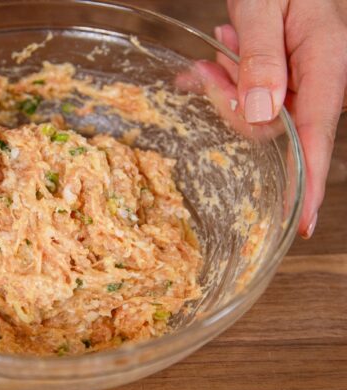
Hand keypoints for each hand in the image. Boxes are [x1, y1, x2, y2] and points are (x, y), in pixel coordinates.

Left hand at [213, 0, 346, 237]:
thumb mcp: (265, 6)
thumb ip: (261, 57)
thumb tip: (261, 115)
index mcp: (327, 63)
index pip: (317, 135)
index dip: (307, 182)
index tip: (300, 222)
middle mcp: (321, 79)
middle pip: (270, 125)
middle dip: (231, 101)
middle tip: (208, 65)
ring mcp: (304, 81)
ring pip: (254, 111)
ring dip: (226, 86)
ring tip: (219, 47)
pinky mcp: (286, 79)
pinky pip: (252, 96)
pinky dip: (228, 80)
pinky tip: (216, 60)